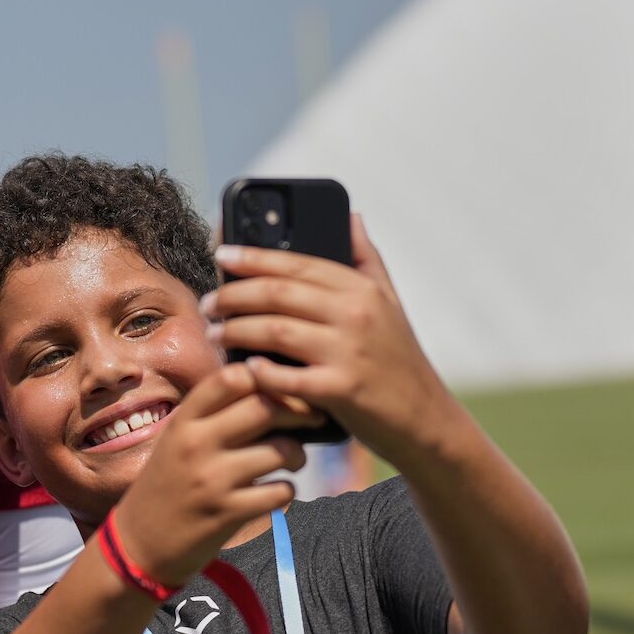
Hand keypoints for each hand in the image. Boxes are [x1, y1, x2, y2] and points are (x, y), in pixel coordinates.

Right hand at [114, 363, 308, 587]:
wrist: (139, 543)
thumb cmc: (166, 484)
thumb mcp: (176, 440)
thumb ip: (212, 415)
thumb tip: (267, 389)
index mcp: (184, 421)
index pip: (231, 378)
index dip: (266, 376)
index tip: (281, 388)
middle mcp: (196, 444)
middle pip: (264, 407)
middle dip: (298, 410)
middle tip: (310, 418)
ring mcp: (213, 480)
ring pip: (280, 450)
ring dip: (298, 454)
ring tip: (294, 460)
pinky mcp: (228, 514)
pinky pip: (280, 492)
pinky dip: (288, 489)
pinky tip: (278, 491)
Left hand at [203, 214, 464, 467]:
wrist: (425, 418)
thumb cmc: (398, 358)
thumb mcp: (389, 302)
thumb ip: (366, 257)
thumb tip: (351, 216)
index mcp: (361, 288)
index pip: (296, 262)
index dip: (253, 256)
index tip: (221, 255)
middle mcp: (355, 314)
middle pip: (277, 293)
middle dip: (233, 295)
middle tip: (208, 303)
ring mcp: (349, 352)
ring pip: (275, 331)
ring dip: (236, 330)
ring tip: (214, 334)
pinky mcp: (342, 390)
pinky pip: (288, 378)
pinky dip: (262, 373)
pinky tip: (245, 368)